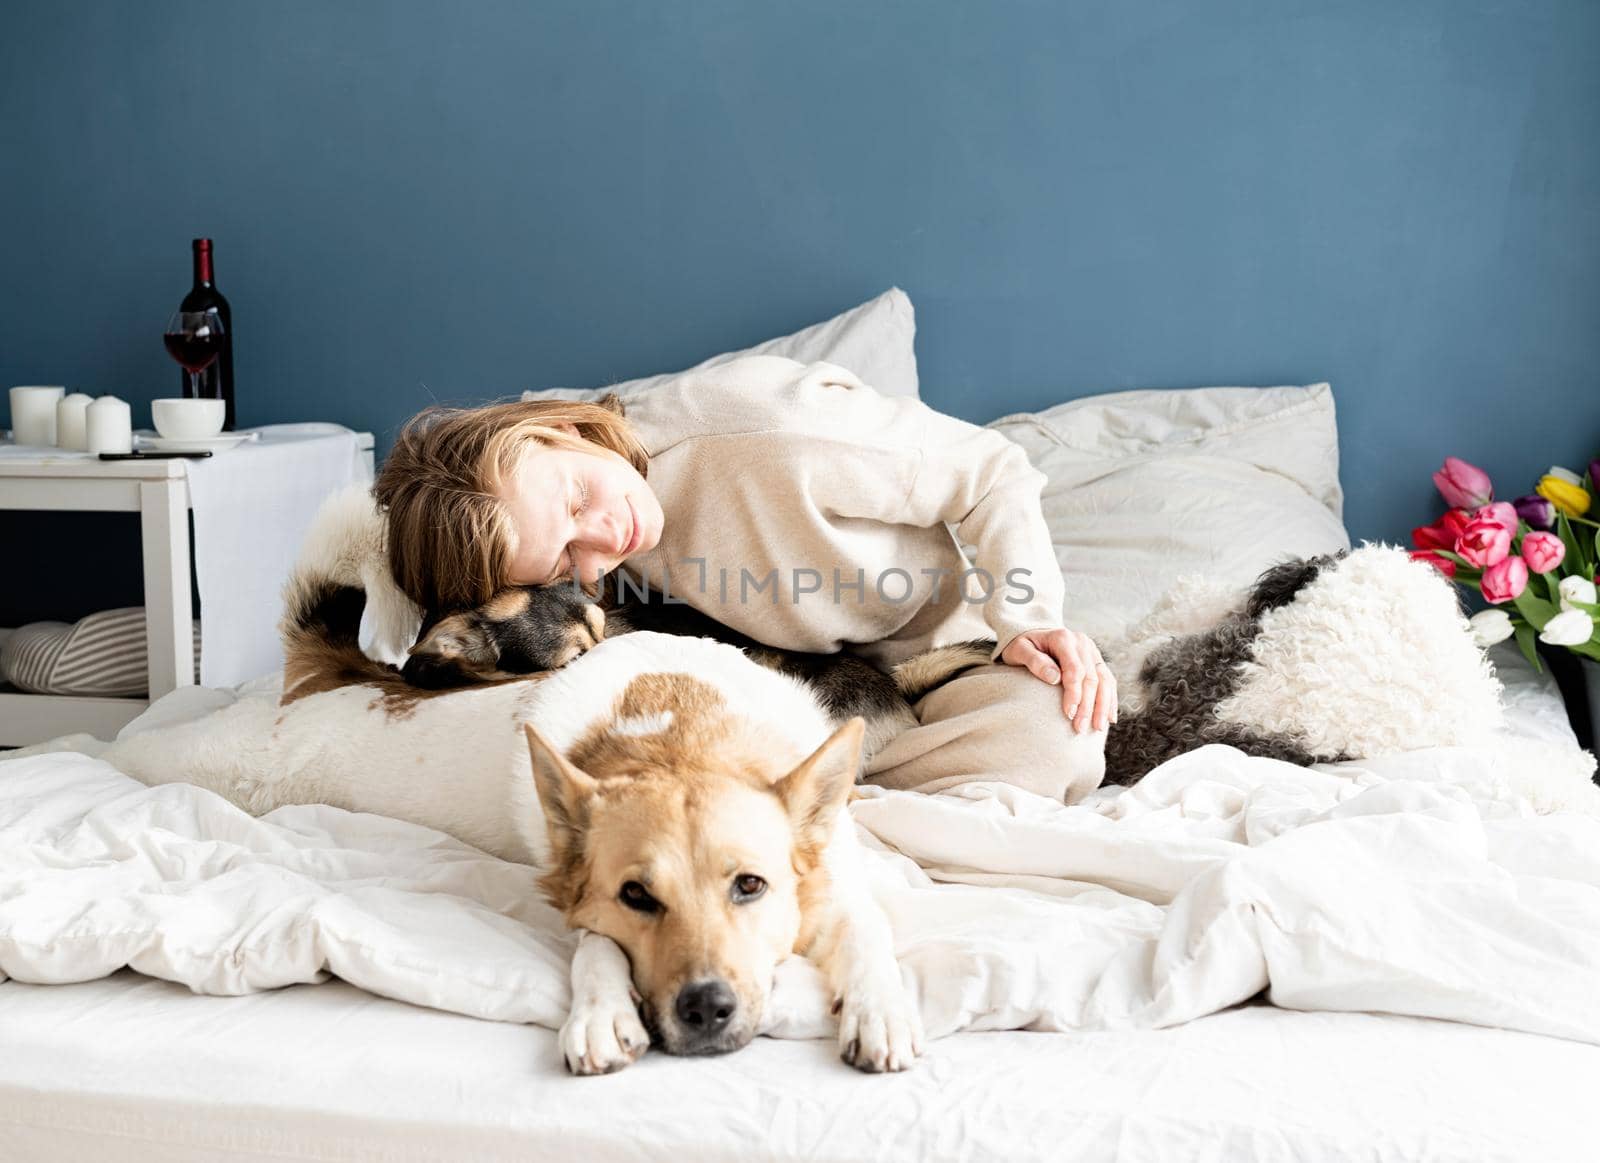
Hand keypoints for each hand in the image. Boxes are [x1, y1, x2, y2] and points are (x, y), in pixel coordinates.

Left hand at [1000, 627, 1116, 732]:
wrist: (1032, 637)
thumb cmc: (1023, 646)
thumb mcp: (1020, 650)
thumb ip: (1034, 661)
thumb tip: (1054, 678)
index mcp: (1063, 638)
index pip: (1075, 669)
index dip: (1074, 693)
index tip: (1068, 714)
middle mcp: (1081, 643)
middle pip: (1091, 677)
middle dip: (1087, 705)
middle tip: (1079, 728)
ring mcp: (1091, 651)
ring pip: (1104, 680)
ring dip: (1102, 706)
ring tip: (1097, 728)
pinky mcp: (1096, 660)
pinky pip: (1108, 680)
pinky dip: (1110, 699)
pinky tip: (1109, 718)